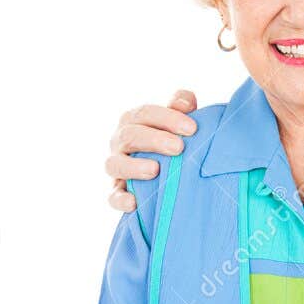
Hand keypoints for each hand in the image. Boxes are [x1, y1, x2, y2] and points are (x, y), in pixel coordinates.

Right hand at [107, 89, 198, 212]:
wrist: (167, 175)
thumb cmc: (173, 142)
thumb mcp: (179, 123)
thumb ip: (182, 108)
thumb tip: (186, 101)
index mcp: (134, 121)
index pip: (145, 113)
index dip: (167, 118)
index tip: (191, 128)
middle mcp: (120, 141)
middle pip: (129, 136)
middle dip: (153, 140)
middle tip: (178, 148)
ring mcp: (116, 166)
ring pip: (114, 164)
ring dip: (133, 167)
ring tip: (155, 170)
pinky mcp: (116, 191)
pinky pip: (112, 196)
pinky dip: (120, 199)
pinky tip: (135, 202)